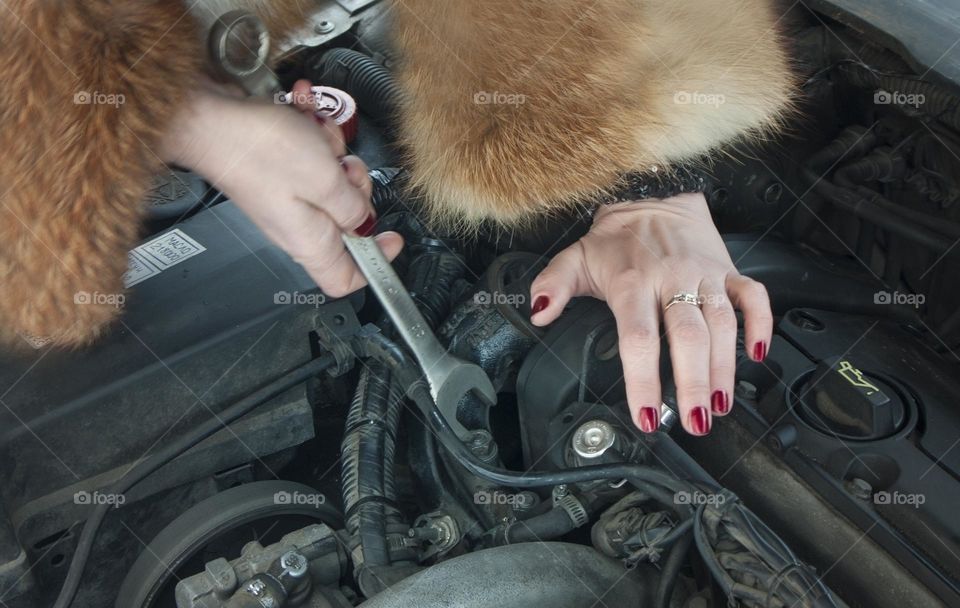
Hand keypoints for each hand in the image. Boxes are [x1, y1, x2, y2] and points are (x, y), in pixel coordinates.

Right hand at [160, 81, 402, 297]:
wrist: (210, 118)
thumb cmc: (259, 150)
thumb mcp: (325, 180)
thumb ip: (353, 206)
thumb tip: (365, 220)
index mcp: (310, 242)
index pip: (346, 280)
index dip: (375, 263)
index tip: (392, 238)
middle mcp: (297, 225)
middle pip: (347, 220)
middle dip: (356, 187)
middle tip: (346, 167)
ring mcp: (287, 197)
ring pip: (333, 182)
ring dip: (334, 151)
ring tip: (319, 135)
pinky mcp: (279, 171)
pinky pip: (312, 157)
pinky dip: (313, 134)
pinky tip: (305, 116)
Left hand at [529, 193, 771, 435]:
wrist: (654, 196)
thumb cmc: (617, 238)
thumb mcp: (575, 258)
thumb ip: (552, 286)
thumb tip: (538, 312)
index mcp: (633, 283)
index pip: (639, 339)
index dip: (644, 380)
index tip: (647, 414)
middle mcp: (672, 280)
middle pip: (688, 338)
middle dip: (694, 384)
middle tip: (695, 420)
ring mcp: (704, 276)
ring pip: (723, 324)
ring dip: (725, 368)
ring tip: (719, 404)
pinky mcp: (727, 271)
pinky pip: (753, 297)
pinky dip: (761, 324)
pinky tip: (757, 354)